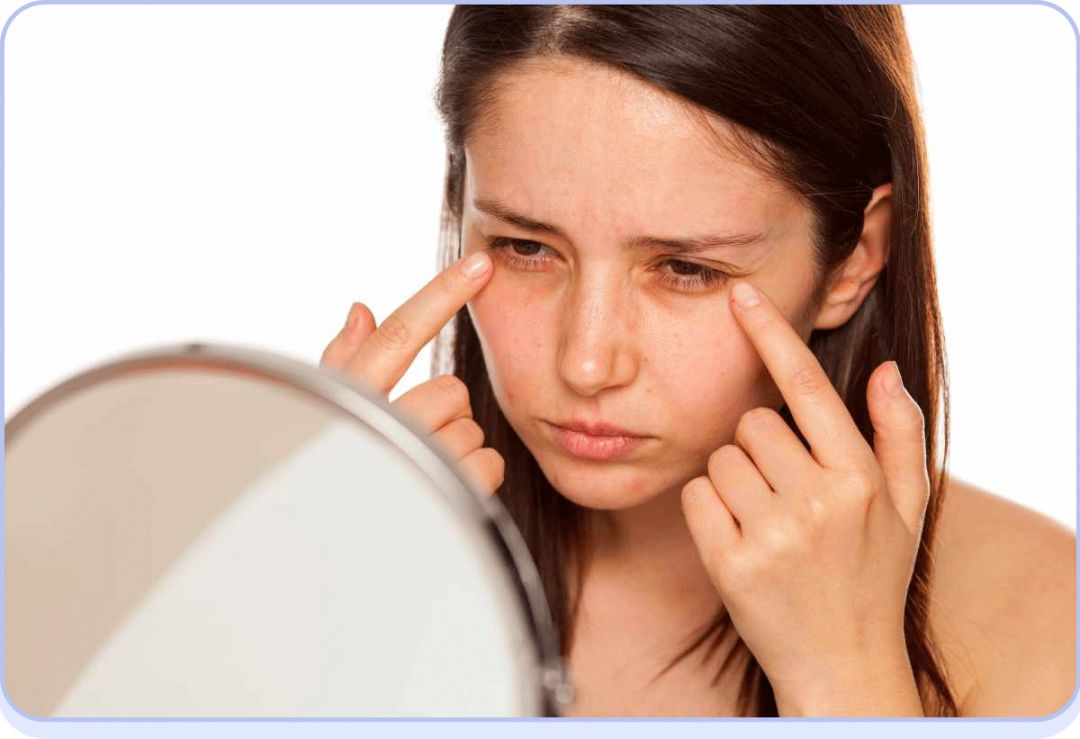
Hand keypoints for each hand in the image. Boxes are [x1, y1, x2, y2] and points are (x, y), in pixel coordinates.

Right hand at [319, 251, 504, 497]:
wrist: (333, 576)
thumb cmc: (331, 486)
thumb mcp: (325, 419)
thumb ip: (345, 364)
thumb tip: (362, 308)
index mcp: (349, 402)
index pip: (399, 335)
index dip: (441, 294)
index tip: (479, 263)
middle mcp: (377, 431)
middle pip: (450, 389)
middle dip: (443, 413)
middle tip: (418, 442)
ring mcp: (412, 467)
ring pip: (472, 426)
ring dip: (459, 448)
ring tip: (425, 475)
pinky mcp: (444, 499)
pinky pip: (490, 463)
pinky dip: (478, 478)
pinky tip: (447, 495)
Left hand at [680, 279, 927, 714]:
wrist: (842, 664)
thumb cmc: (871, 576)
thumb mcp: (907, 506)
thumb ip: (897, 433)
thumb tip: (884, 369)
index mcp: (859, 477)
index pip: (806, 387)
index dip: (771, 336)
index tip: (741, 296)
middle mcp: (817, 501)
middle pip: (752, 423)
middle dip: (760, 448)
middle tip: (784, 493)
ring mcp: (773, 534)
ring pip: (720, 457)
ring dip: (735, 480)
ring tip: (767, 521)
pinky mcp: (730, 564)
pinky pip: (697, 495)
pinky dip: (710, 510)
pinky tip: (740, 539)